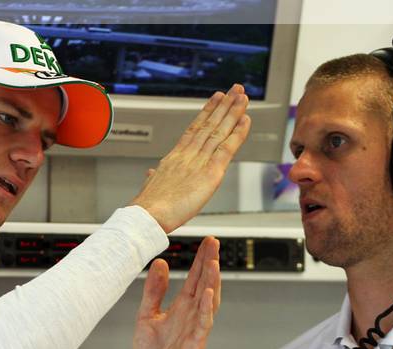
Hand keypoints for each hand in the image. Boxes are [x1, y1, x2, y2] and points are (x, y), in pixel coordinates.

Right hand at [132, 84, 250, 232]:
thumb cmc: (147, 207)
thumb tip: (151, 174)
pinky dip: (238, 133)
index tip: (216, 99)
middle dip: (224, 106)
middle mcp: (188, 155)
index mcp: (174, 158)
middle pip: (209, 124)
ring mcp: (199, 161)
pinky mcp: (210, 173)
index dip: (206, 112)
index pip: (194, 129)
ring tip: (242, 97)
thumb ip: (154, 178)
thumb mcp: (150, 187)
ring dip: (233, 112)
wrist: (148, 215)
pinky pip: (227, 148)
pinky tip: (246, 120)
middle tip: (235, 90)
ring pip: (219, 131)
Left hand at [133, 237, 220, 348]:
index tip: (206, 241)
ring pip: (208, 301)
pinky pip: (204, 323)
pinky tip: (208, 293)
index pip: (194, 279)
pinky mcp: (195, 343)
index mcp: (181, 308)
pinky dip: (206, 308)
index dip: (200, 260)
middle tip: (213, 243)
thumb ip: (153, 291)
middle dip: (209, 264)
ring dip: (212, 282)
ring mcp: (196, 329)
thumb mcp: (147, 315)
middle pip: (204, 284)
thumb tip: (160, 264)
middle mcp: (191, 315)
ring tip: (213, 263)